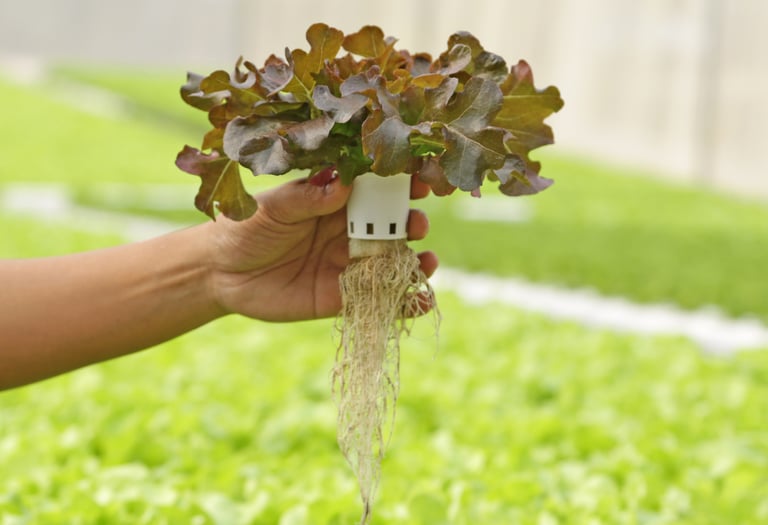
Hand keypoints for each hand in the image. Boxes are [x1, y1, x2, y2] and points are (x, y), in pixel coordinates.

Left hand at [203, 174, 437, 321]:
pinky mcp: (340, 298)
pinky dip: (404, 304)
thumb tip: (343, 183)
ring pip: (391, 263)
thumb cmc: (243, 228)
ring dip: (416, 263)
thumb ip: (307, 197)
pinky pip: (378, 300)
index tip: (420, 182)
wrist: (218, 274)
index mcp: (334, 202)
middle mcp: (346, 232)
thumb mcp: (273, 207)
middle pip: (391, 227)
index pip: (374, 191)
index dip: (398, 186)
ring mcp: (346, 265)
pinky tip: (423, 302)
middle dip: (410, 224)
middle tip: (416, 224)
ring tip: (428, 263)